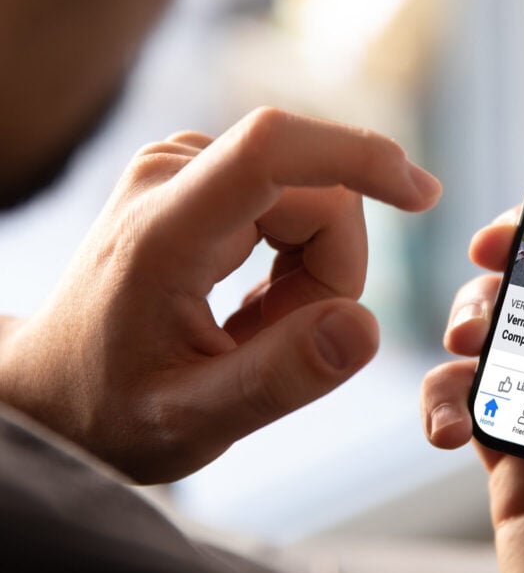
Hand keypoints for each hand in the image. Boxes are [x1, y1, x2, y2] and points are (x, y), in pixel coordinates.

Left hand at [0, 107, 440, 482]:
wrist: (51, 388)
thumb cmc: (111, 410)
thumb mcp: (190, 423)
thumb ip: (280, 379)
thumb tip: (363, 329)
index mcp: (163, 231)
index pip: (273, 148)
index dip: (359, 156)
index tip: (422, 195)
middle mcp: (170, 175)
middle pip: (318, 193)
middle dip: (331, 274)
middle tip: (278, 342)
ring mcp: (182, 164)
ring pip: (315, 196)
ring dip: (313, 271)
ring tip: (255, 330)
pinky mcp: (199, 170)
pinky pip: (295, 197)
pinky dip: (297, 257)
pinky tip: (252, 301)